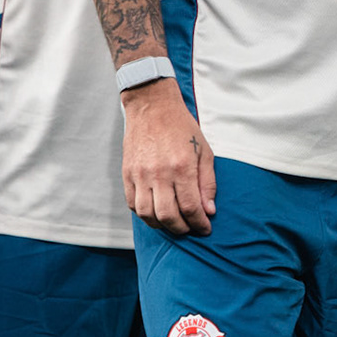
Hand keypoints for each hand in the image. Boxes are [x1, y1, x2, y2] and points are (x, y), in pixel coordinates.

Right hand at [122, 77, 216, 235]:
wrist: (152, 107)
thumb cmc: (182, 128)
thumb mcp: (204, 151)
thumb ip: (207, 182)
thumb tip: (209, 210)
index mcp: (182, 167)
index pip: (191, 207)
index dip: (199, 223)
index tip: (205, 228)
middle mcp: (159, 173)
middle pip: (168, 216)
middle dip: (182, 229)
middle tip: (191, 229)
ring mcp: (140, 175)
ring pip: (147, 214)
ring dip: (162, 225)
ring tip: (174, 223)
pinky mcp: (127, 174)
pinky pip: (133, 204)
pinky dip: (145, 214)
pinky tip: (156, 213)